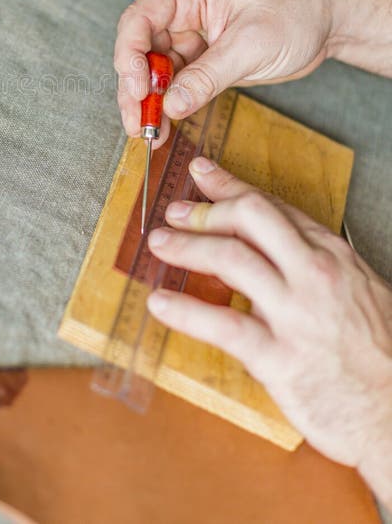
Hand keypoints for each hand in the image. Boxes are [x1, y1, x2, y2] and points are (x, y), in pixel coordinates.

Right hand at [115, 0, 332, 143]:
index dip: (130, 57)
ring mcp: (187, 36)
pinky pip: (174, 85)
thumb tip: (172, 104)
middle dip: (135, 89)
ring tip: (149, 133)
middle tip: (138, 123)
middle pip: (139, 50)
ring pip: (152, 72)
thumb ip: (208, 75)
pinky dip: (168, 106)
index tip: (138, 90)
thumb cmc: (296, 9)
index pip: (138, 20)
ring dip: (149, 103)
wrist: (327, 19)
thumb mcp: (252, 44)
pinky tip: (164, 127)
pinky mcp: (200, 60)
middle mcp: (179, 11)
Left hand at [147, 157, 391, 506]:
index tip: (202, 173)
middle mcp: (314, 274)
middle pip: (249, 218)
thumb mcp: (358, 290)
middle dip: (205, 209)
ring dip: (186, 246)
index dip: (230, 186)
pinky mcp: (278, 357)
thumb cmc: (378, 355)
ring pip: (229, 259)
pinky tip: (159, 303)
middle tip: (174, 211)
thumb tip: (269, 243)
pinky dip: (184, 311)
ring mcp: (295, 314)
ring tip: (159, 244)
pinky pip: (222, 324)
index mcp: (332, 255)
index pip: (272, 206)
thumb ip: (312, 263)